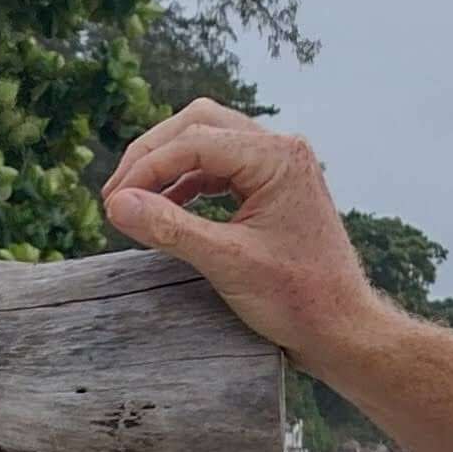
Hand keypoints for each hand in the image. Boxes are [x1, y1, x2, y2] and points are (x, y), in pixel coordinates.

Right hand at [102, 102, 386, 384]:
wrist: (340, 327)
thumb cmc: (295, 299)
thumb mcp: (225, 263)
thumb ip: (169, 229)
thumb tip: (116, 205)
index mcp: (276, 157)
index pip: (194, 141)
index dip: (146, 168)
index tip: (112, 203)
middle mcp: (279, 149)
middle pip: (199, 124)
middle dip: (153, 155)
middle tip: (118, 194)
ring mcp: (278, 165)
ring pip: (208, 141)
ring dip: (169, 167)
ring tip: (136, 202)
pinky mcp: (272, 186)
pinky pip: (220, 168)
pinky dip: (188, 182)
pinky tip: (167, 209)